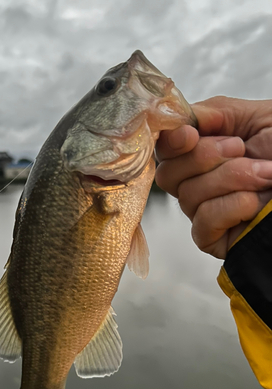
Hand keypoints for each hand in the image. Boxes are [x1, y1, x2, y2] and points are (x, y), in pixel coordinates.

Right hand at [155, 97, 271, 258]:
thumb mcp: (259, 117)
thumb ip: (216, 112)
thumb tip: (180, 119)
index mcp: (202, 152)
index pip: (164, 149)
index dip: (171, 141)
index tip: (191, 134)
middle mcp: (196, 182)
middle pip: (168, 174)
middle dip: (205, 158)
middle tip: (242, 149)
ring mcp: (203, 211)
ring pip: (188, 197)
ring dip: (231, 179)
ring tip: (265, 174)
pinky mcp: (212, 238)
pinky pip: (203, 223)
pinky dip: (232, 208)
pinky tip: (255, 203)